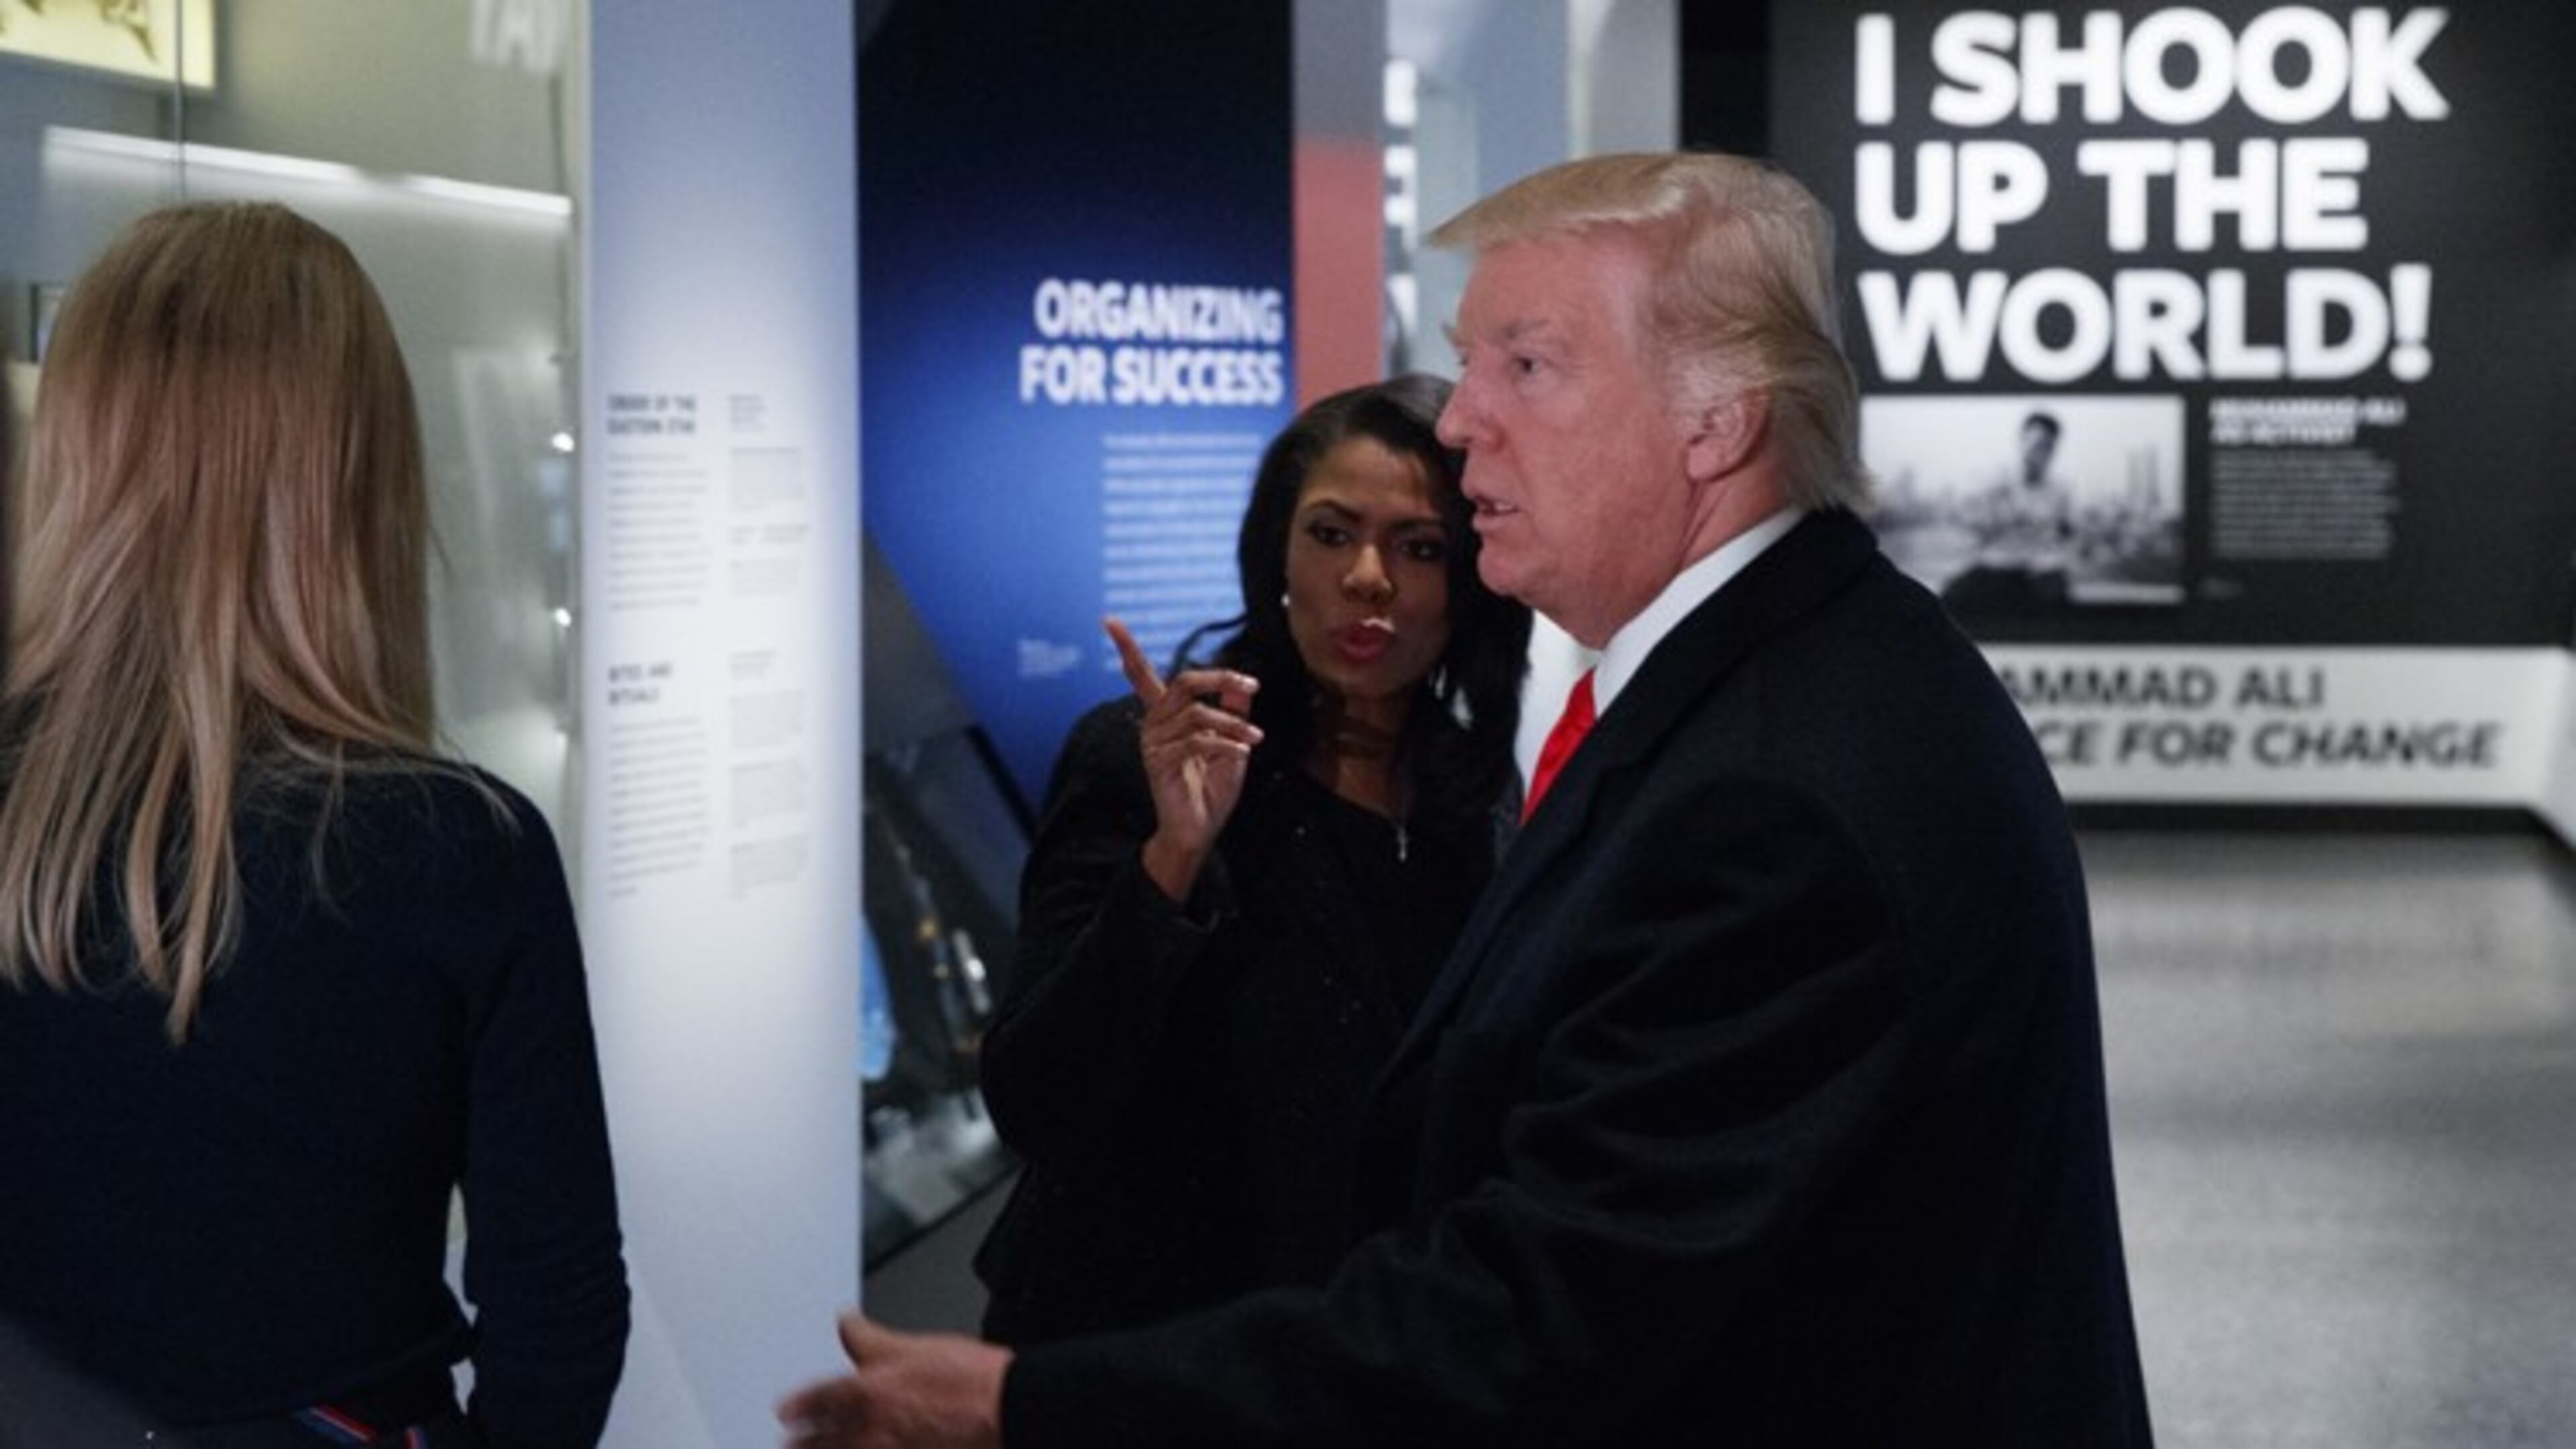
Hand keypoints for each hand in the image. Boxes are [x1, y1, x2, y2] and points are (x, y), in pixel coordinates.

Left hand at [778, 1312, 1009, 1448]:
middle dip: (803, 1442)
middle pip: (823, 1439)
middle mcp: (871, 1429)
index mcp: (868, 1390)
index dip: (799, 1404)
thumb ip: (868, 1337)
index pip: (820, 1397)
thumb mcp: (912, 1345)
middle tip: (787, 1443)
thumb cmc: (970, 1378)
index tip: (785, 1411)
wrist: (1007, 1409)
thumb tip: (844, 1320)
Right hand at [1103, 617, 1260, 901]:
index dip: (1126, 648)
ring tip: (1254, 740)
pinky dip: (1226, 746)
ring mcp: (1153, 743)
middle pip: (1184, 682)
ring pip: (1196, 714)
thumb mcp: (1232, 744)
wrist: (1199, 831)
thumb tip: (1244, 684)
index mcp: (1166, 716)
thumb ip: (1234, 713)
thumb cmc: (1212, 789)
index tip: (1108, 619)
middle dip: (1220, 678)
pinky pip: (1196, 741)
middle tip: (1251, 684)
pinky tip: (1241, 755)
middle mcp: (1153, 724)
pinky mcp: (1159, 763)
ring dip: (1232, 725)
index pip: (1141, 675)